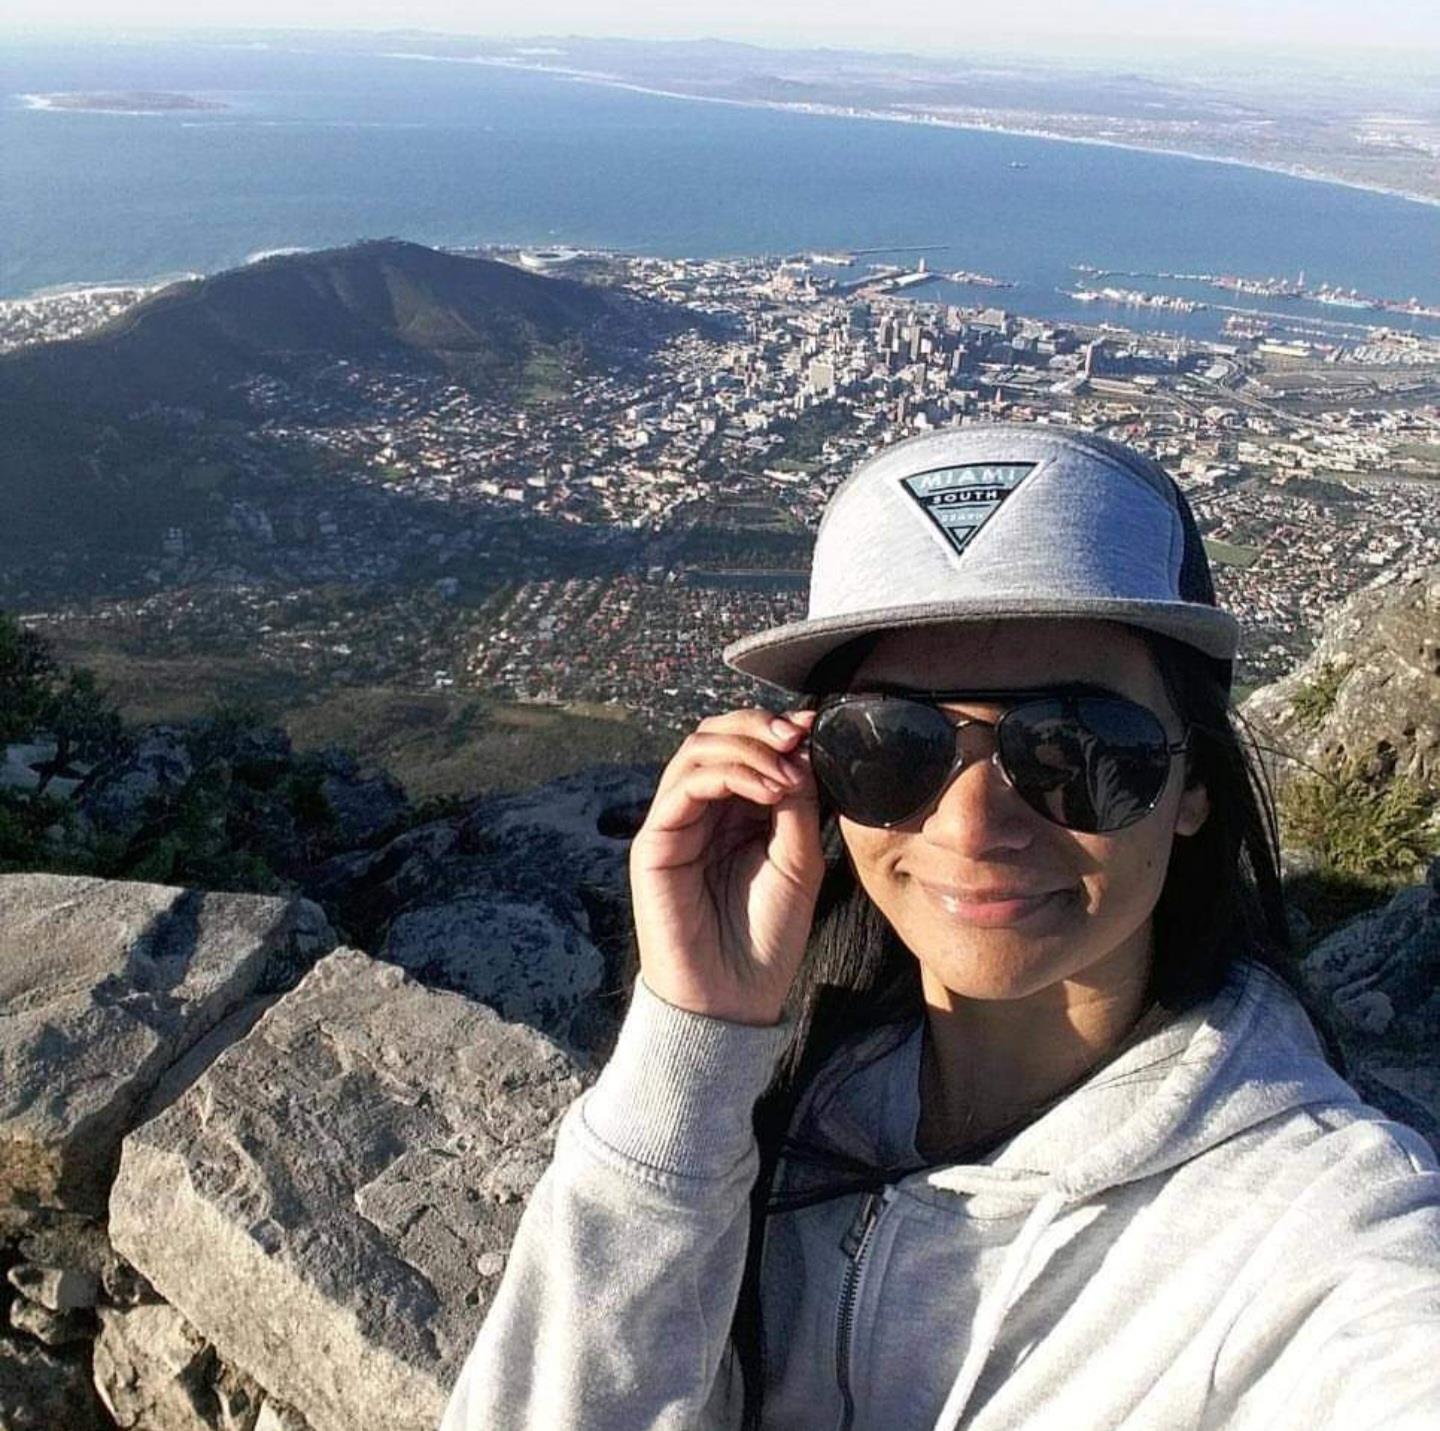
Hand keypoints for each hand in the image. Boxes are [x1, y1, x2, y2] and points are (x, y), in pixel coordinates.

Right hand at [629, 708, 823, 1025]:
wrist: (734, 998)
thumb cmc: (767, 936)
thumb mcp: (799, 859)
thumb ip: (798, 803)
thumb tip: (799, 748)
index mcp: (734, 812)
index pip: (743, 746)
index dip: (775, 728)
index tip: (812, 726)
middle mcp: (701, 810)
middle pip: (714, 734)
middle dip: (758, 726)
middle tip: (796, 737)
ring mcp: (674, 822)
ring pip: (696, 748)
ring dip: (747, 747)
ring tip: (785, 774)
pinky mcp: (654, 841)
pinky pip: (685, 785)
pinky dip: (730, 774)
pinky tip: (768, 791)